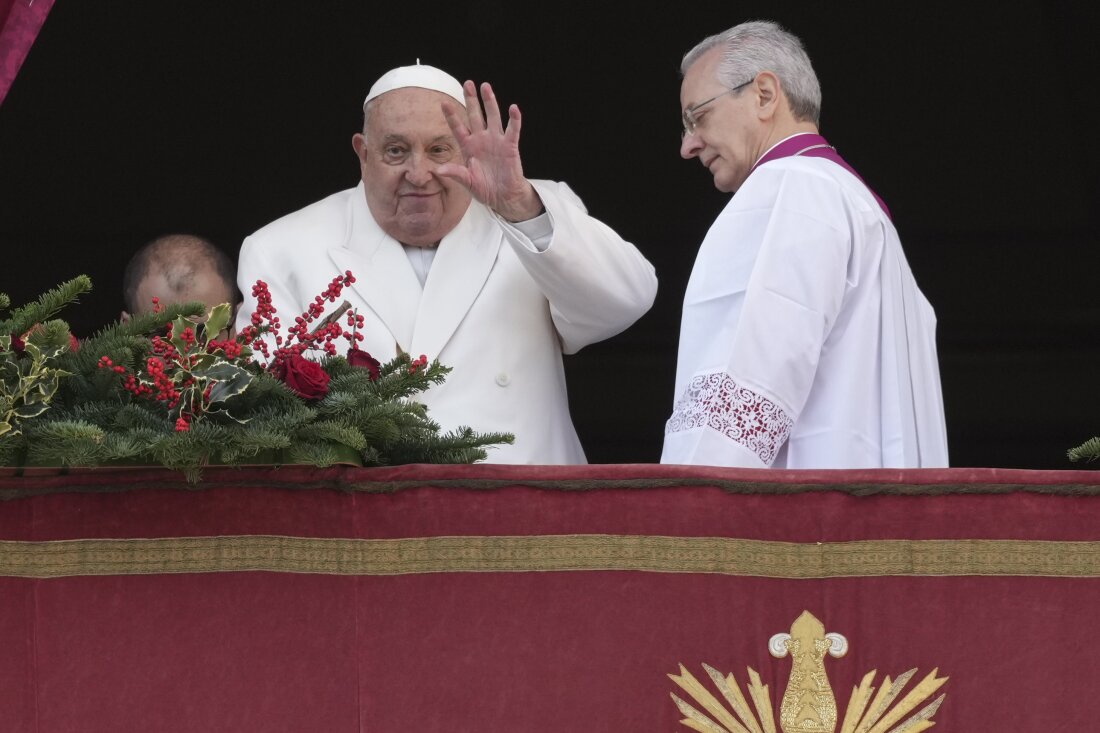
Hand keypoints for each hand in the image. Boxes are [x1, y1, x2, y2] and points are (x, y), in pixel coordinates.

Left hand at [437, 80, 543, 221]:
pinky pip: (512, 130)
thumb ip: (455, 173)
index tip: (443, 103)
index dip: (452, 116)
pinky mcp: (510, 146)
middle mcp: (481, 140)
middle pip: (475, 115)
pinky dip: (514, 119)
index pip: (458, 128)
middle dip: (471, 100)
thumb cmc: (484, 189)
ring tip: (486, 86)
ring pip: (492, 117)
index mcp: (468, 147)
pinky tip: (513, 108)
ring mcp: (496, 141)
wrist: (503, 197)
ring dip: (490, 102)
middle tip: (468, 83)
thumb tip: (438, 170)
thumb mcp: (467, 182)